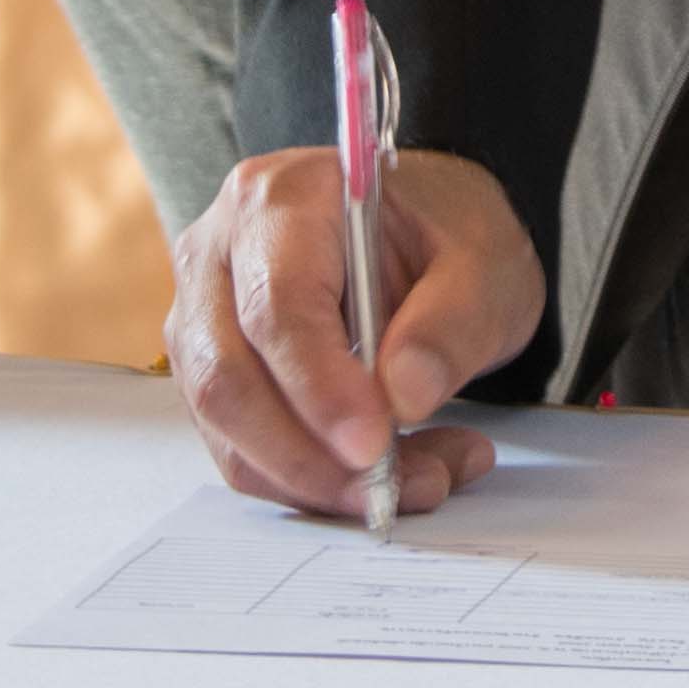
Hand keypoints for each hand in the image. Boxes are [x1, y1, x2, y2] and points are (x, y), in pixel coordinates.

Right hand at [167, 140, 544, 518]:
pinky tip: (387, 474)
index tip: (374, 444)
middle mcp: (220, 253)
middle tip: (389, 488)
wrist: (428, 233)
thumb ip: (451, 324)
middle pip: (227, 377)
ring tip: (413, 481)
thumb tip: (403, 396)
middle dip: (308, 454)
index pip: (276, 306)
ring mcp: (203, 316)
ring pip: (228, 428)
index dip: (319, 387)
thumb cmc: (446, 233)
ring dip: (315, 479)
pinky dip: (310, 482)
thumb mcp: (485, 263)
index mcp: (282, 200)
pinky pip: (242, 452)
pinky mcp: (212, 373)